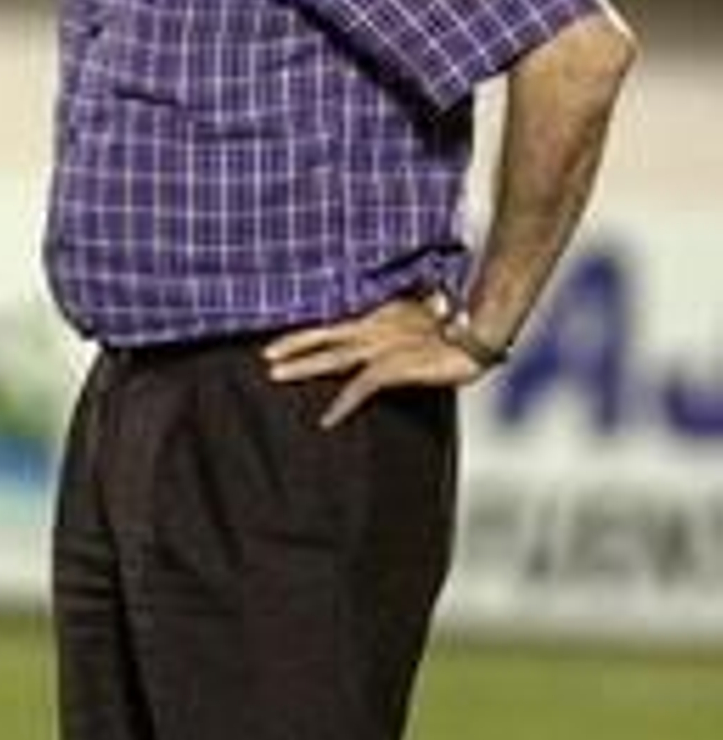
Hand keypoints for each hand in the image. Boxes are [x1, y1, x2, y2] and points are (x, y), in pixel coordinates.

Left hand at [263, 295, 478, 427]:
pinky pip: (360, 388)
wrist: (474, 337)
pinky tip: (327, 420)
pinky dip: (342, 404)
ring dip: (303, 366)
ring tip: (276, 375)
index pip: (331, 326)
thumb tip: (377, 335)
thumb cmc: (451, 329)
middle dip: (292, 347)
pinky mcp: (393, 367)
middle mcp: (373, 330)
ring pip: (332, 358)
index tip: (278, 341)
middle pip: (323, 338)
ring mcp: (381, 348)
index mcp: (376, 319)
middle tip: (265, 355)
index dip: (304, 334)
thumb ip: (390, 328)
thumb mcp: (414, 320)